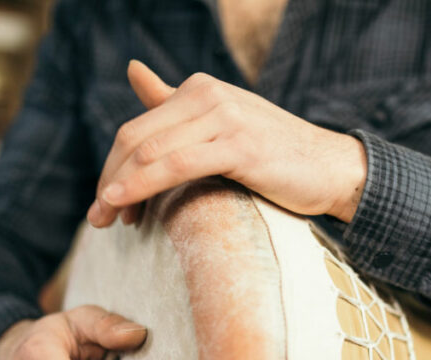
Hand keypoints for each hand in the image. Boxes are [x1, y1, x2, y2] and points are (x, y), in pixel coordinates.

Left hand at [86, 60, 366, 226]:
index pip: (137, 129)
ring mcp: (224, 117)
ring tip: (104, 219)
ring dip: (119, 188)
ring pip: (151, 151)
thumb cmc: (277, 156)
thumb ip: (173, 104)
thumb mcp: (221, 126)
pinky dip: (143, 184)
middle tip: (97, 219)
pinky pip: (177, 165)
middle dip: (109, 179)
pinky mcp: (239, 146)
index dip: (114, 167)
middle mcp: (208, 94)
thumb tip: (133, 70)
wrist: (333, 168)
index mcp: (199, 89)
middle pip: (136, 139)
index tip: (107, 203)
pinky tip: (123, 201)